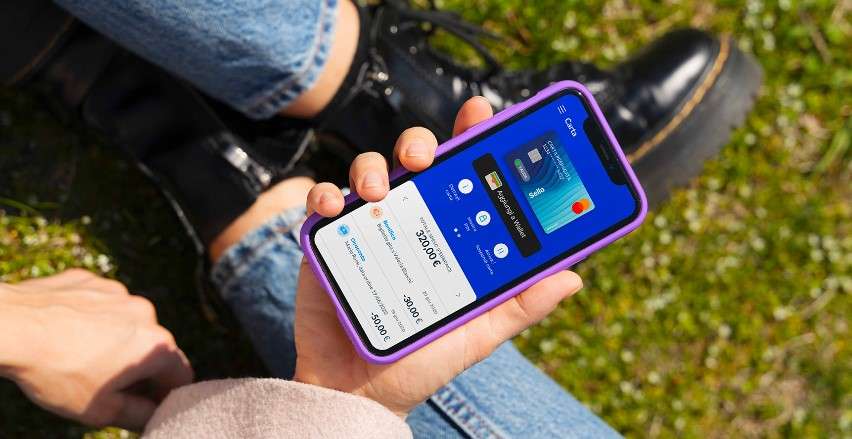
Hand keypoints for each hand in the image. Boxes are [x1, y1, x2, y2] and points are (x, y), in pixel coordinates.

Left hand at [0, 269, 192, 429]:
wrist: (9, 327)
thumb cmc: (56, 372)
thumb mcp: (100, 410)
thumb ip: (139, 415)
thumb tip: (154, 413)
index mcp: (157, 345)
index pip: (181, 376)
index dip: (164, 394)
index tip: (142, 404)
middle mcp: (146, 313)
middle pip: (152, 348)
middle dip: (135, 367)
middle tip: (103, 384)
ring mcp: (119, 293)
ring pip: (126, 324)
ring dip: (114, 341)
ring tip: (78, 356)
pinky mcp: (92, 281)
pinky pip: (100, 305)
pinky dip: (90, 319)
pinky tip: (65, 333)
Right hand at [292, 97, 582, 416]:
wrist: (360, 391)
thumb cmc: (422, 361)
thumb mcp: (479, 332)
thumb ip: (520, 305)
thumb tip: (573, 277)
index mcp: (447, 234)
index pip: (464, 175)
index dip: (472, 137)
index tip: (482, 111)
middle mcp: (409, 222)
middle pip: (415, 161)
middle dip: (420, 143)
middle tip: (425, 156)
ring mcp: (368, 227)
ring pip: (369, 171)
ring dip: (371, 167)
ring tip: (378, 190)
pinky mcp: (328, 241)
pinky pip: (323, 204)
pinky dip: (325, 195)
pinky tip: (334, 206)